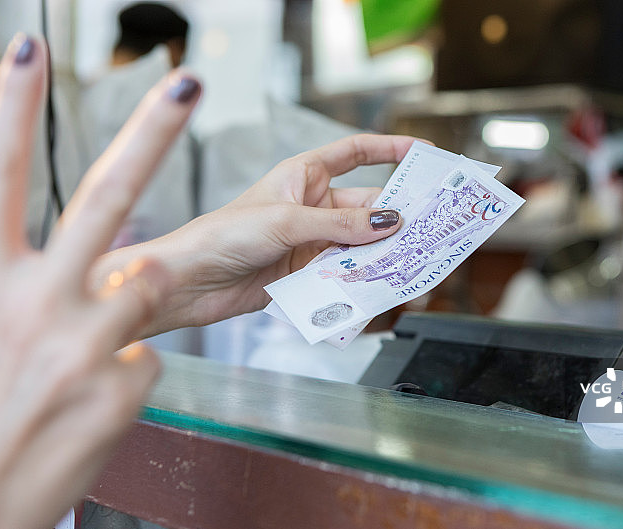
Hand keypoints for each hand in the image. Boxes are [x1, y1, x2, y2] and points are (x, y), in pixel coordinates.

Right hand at [0, 35, 199, 528]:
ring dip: (123, 304)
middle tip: (185, 80)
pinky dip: (121, 371)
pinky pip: (145, 356)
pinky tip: (84, 406)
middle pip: (104, 199)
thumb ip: (7, 283)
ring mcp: (84, 344)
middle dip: (150, 133)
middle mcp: (33, 303)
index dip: (9, 110)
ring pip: (143, 284)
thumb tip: (66, 251)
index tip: (30, 50)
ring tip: (75, 357)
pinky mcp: (123, 386)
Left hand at [96, 133, 420, 335]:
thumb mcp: (286, 222)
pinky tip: (381, 285)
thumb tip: (390, 222)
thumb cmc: (222, 235)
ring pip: (361, 243)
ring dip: (384, 252)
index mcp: (303, 176)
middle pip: (368, 205)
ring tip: (413, 260)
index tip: (424, 153)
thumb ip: (340, 225)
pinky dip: (364, 278)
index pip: (356, 153)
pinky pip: (346, 272)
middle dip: (397, 215)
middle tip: (432, 225)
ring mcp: (312, 241)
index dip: (391, 149)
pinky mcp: (307, 273)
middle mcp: (312, 206)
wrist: (190, 284)